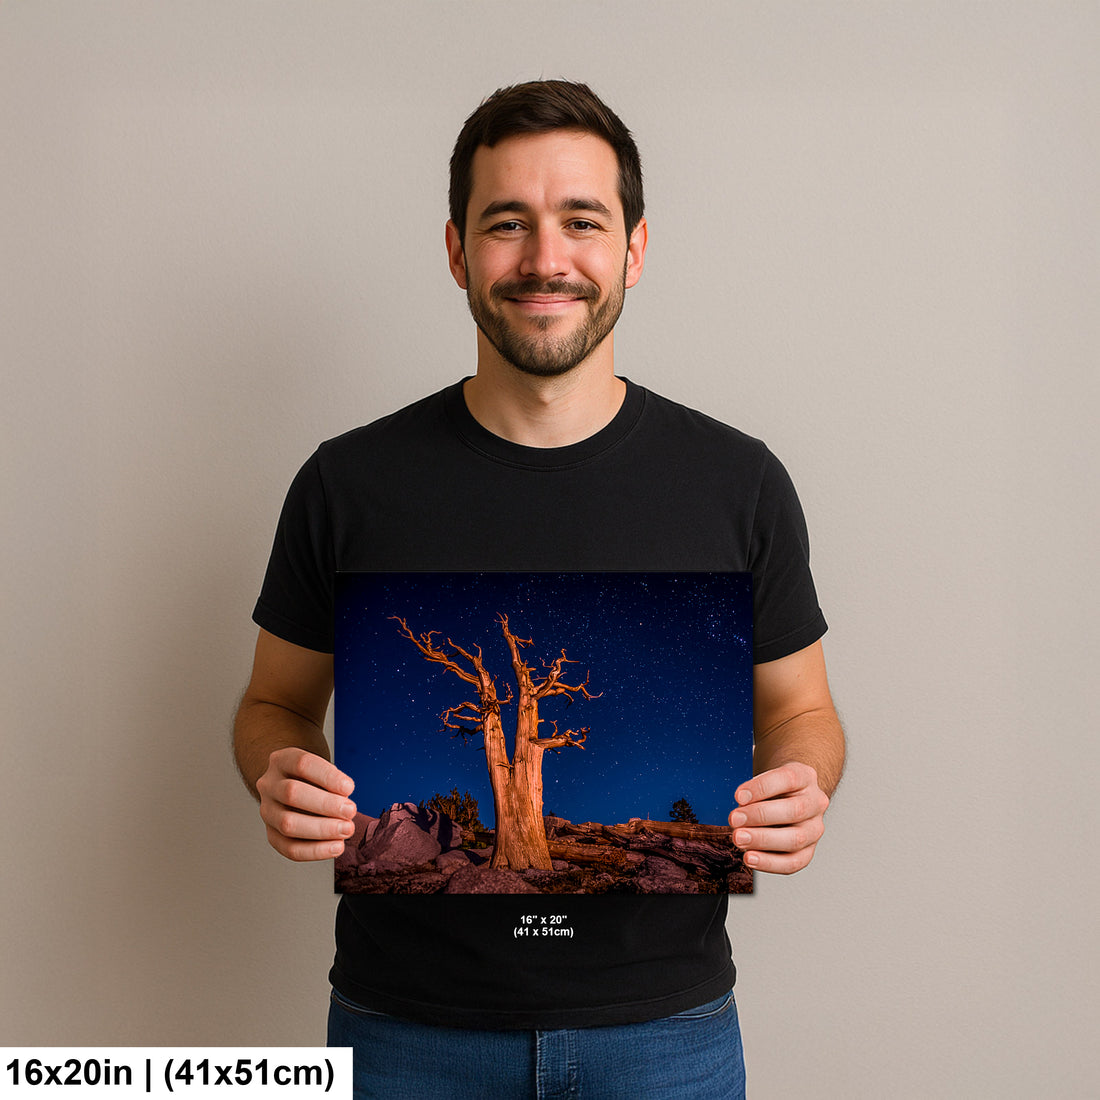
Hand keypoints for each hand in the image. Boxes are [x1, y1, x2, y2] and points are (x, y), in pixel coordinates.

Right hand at [255, 747, 356, 861]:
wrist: (291, 786)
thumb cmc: (312, 778)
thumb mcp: (321, 769)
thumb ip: (332, 782)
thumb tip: (345, 803)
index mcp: (282, 760)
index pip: (302, 764)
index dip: (328, 776)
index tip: (350, 787)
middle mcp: (269, 785)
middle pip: (292, 793)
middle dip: (326, 805)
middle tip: (350, 811)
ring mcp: (267, 810)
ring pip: (287, 823)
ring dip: (322, 829)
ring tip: (346, 830)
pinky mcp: (271, 834)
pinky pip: (289, 848)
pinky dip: (315, 851)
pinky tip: (336, 846)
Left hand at [728, 762, 828, 874]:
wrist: (791, 798)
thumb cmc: (774, 788)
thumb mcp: (766, 778)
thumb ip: (754, 793)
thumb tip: (740, 813)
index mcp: (805, 777)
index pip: (787, 779)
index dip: (761, 788)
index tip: (738, 796)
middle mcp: (815, 802)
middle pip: (794, 810)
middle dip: (760, 816)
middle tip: (735, 819)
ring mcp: (815, 828)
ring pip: (796, 839)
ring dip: (763, 841)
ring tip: (739, 839)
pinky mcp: (809, 850)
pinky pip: (793, 862)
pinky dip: (770, 863)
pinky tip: (750, 858)